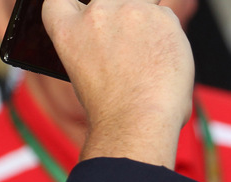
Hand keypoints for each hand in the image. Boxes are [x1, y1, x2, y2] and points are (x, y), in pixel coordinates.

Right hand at [44, 0, 193, 166]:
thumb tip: (114, 44)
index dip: (77, 10)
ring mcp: (128, 11)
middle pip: (108, 3)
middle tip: (133, 52)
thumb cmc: (113, 110)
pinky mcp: (161, 17)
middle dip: (122, 23)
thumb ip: (94, 47)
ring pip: (140, 7)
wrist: (136, 121)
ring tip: (150, 61)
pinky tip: (165, 61)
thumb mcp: (83, 73)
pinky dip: (169, 38)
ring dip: (146, 28)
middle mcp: (95, 13)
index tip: (91, 23)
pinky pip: (167, 18)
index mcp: (67, 29)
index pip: (60, 1)